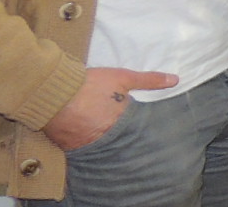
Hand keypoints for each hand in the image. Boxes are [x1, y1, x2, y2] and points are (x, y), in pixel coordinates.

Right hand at [43, 67, 177, 149]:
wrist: (52, 91)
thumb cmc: (90, 83)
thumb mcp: (123, 78)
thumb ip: (150, 80)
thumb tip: (175, 80)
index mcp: (120, 123)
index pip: (135, 132)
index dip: (137, 130)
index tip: (141, 130)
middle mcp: (103, 138)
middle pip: (116, 142)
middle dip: (120, 138)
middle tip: (120, 134)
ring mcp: (83, 144)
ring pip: (97, 147)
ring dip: (101, 142)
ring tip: (103, 136)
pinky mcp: (66, 146)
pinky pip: (78, 149)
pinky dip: (82, 143)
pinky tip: (84, 138)